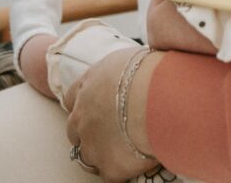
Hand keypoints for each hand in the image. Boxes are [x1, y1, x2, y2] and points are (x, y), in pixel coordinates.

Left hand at [64, 48, 163, 182]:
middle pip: (74, 129)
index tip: (96, 106)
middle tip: (111, 130)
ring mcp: (92, 144)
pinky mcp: (109, 167)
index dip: (83, 103)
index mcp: (88, 85)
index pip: (72, 97)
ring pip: (87, 156)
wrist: (159, 98)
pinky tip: (137, 161)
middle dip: (88, 131)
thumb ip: (119, 73)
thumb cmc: (150, 72)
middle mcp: (82, 116)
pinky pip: (110, 173)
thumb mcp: (130, 60)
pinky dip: (121, 169)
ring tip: (125, 149)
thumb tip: (129, 74)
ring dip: (101, 153)